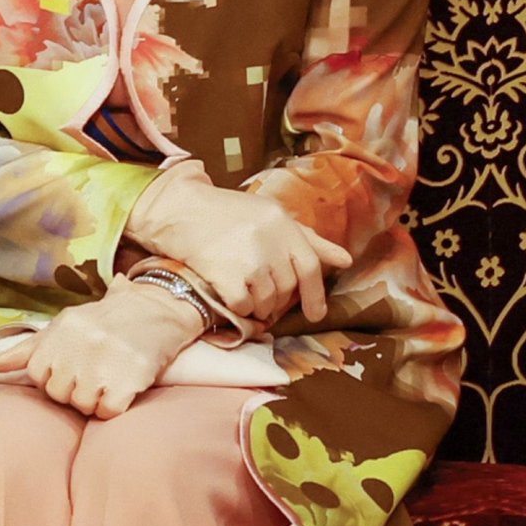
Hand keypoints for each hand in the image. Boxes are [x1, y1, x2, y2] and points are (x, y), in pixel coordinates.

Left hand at [0, 276, 206, 417]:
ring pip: (82, 406)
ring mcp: (104, 363)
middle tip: (94, 371)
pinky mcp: (128, 379)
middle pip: (59, 394)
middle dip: (75, 389)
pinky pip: (107, 412)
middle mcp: (79, 346)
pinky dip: (114, 406)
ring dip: (96, 399)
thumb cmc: (104, 321)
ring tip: (109, 377)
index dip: (55, 377)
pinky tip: (122, 387)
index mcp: (59, 332)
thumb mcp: (62, 326)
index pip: (37, 376)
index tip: (73, 367)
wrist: (157, 311)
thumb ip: (24, 351)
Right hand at [126, 159, 350, 324]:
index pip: (310, 266)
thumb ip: (309, 240)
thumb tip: (346, 260)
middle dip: (278, 300)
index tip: (316, 314)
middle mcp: (270, 240)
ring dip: (257, 305)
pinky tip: (230, 296)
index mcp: (282, 223)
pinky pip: (244, 307)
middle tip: (262, 295)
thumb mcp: (270, 216)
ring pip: (266, 302)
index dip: (316, 295)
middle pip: (287, 289)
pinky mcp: (227, 275)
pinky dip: (239, 308)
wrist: (180, 211)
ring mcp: (249, 259)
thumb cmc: (226, 214)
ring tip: (244, 291)